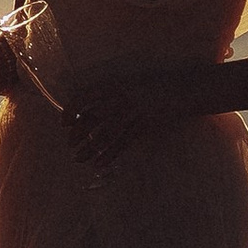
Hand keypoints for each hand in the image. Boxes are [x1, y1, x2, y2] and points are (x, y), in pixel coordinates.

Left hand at [62, 70, 177, 169]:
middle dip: (78, 133)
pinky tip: (99, 163)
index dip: (71, 110)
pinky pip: (124, 142)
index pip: (86, 96)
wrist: (183, 88)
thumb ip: (109, 98)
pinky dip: (110, 154)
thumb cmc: (152, 87)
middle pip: (94, 117)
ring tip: (78, 159)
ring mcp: (135, 111)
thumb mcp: (127, 86)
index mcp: (115, 84)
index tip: (64, 122)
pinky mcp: (146, 125)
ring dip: (90, 147)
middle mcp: (123, 97)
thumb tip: (86, 114)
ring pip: (107, 133)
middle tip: (69, 144)